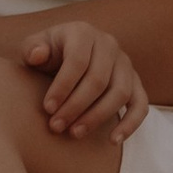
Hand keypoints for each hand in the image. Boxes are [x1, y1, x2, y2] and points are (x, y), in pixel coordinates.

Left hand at [26, 21, 147, 142]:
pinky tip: (113, 140)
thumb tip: (38, 55)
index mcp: (83, 32)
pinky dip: (130, 123)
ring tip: (75, 133)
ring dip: (98, 117)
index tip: (47, 109)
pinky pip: (140, 104)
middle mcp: (108, 44)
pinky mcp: (135, 82)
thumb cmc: (47, 54)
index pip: (77, 61)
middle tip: (56, 126)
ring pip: (120, 93)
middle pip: (98, 80)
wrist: (65, 56)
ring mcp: (125, 63)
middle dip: (76, 106)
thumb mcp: (35, 47)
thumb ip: (32, 49)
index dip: (62, 87)